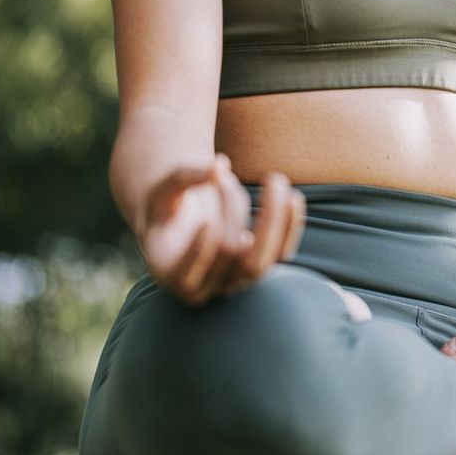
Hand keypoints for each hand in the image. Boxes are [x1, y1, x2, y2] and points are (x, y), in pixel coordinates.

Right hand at [135, 155, 307, 305]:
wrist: (185, 226)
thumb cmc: (168, 209)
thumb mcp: (162, 193)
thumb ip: (183, 179)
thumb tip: (219, 166)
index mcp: (174, 277)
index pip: (190, 275)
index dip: (201, 253)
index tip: (206, 219)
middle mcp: (208, 288)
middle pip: (229, 256)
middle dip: (232, 212)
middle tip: (226, 177)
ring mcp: (237, 282)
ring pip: (262, 261)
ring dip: (272, 217)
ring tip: (274, 179)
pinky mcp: (261, 268)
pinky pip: (282, 254)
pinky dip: (290, 227)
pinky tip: (293, 197)